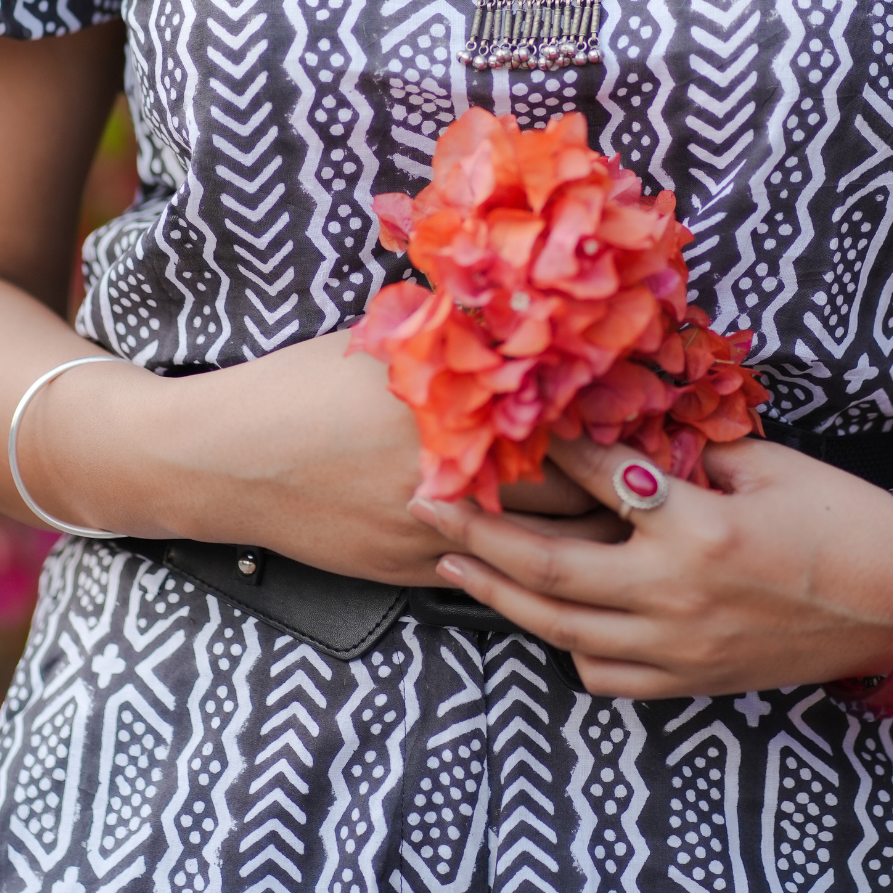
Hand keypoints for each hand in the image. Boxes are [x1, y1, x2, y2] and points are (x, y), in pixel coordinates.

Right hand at [142, 334, 616, 586]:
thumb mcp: (382, 346)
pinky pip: (495, 573)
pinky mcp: (412, 571)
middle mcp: (455, 479)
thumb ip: (456, 342)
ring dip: (592, 532)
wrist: (224, 458)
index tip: (660, 407)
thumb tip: (523, 318)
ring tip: (637, 516)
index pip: (566, 422)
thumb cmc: (299, 385)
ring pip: (544, 547)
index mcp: (455, 412)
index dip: (622, 419)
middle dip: (624, 486)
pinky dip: (532, 559)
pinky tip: (559, 546)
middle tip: (667, 469)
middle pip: (574, 493)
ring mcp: (435, 534)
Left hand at [408, 434, 892, 696]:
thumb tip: (618, 428)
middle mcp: (676, 594)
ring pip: (561, 628)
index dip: (542, 450)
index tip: (491, 425)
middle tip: (422, 503)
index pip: (598, 481)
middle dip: (477, 533)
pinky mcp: (688, 680)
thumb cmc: (834, 517)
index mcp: (698, 527)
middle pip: (548, 569)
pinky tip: (542, 619)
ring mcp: (678, 647)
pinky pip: (604, 673)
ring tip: (451, 563)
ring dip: (499, 596)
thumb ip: (685, 454)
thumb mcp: (762, 465)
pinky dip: (566, 643)